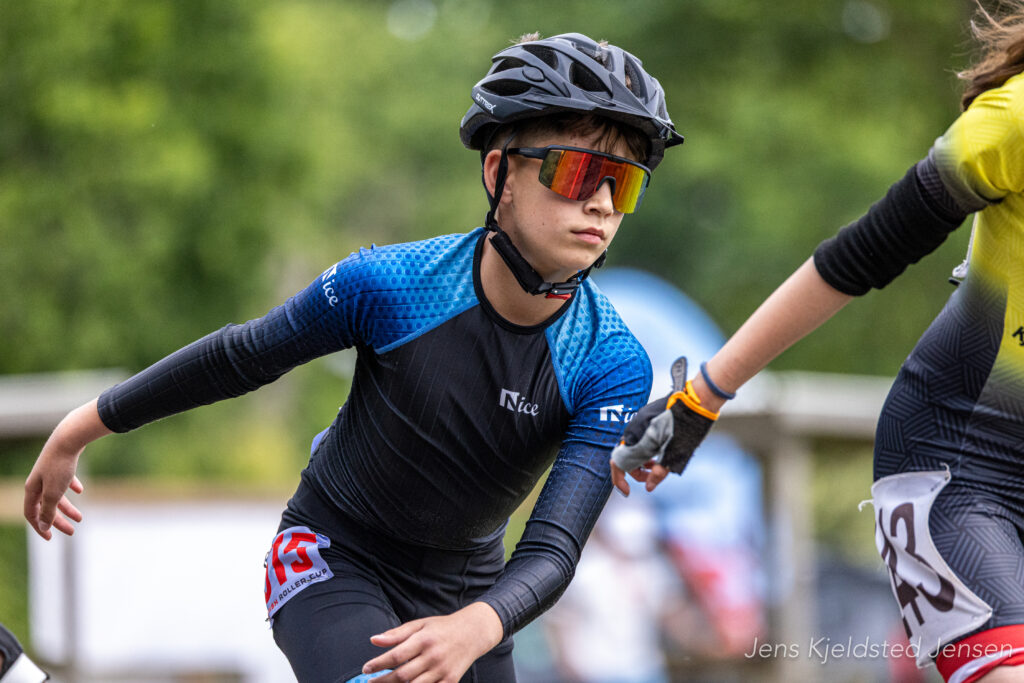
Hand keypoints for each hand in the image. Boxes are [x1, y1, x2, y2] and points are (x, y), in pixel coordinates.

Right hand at [24, 444, 84, 539]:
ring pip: (57, 495)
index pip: (31, 513)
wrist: (69, 438)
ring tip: (81, 518)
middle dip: (58, 521)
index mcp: (32, 489)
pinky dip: (71, 486)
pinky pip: (65, 480)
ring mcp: (49, 472)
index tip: (50, 538)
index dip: (39, 526)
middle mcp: (38, 481)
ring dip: (68, 508)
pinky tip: (80, 490)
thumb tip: (44, 526)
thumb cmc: (59, 466)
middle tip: (72, 532)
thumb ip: (48, 510)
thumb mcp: (53, 492)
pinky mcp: (62, 463)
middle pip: (46, 507)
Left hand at [361, 602, 502, 682]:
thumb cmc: (443, 627)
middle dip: (383, 681)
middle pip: (402, 675)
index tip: (366, 668)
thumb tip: (374, 640)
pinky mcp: (451, 681)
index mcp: (424, 639)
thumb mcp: (420, 624)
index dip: (378, 663)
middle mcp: (433, 656)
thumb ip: (397, 634)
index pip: (396, 655)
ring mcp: (442, 670)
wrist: (473, 632)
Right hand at [610, 357, 718, 494]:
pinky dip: (645, 449)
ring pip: (633, 447)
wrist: (696, 402)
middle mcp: (633, 429)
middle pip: (626, 456)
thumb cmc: (686, 428)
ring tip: (655, 466)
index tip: (627, 492)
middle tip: (651, 478)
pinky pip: (639, 437)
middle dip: (635, 471)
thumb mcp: (674, 455)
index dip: (619, 480)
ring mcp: (638, 421)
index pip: (618, 463)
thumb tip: (649, 487)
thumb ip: (659, 472)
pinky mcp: (646, 416)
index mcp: (637, 439)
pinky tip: (658, 452)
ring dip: (640, 460)